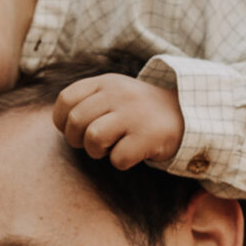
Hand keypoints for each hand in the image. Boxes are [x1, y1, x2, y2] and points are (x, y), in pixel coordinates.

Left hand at [51, 72, 184, 170]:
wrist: (184, 114)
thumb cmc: (138, 111)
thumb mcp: (113, 94)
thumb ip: (87, 102)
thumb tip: (62, 125)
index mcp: (106, 83)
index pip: (66, 99)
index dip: (61, 121)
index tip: (73, 130)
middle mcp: (118, 94)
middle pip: (76, 121)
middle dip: (77, 140)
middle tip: (92, 144)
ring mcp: (134, 114)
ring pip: (94, 138)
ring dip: (97, 152)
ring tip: (109, 148)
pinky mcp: (147, 136)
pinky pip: (118, 158)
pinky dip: (120, 162)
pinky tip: (131, 153)